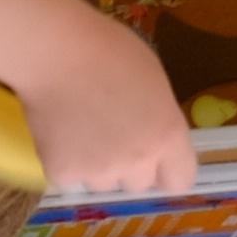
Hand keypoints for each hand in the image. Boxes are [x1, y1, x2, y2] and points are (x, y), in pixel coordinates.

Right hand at [12, 17, 199, 198]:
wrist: (56, 53)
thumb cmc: (110, 52)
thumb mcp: (155, 83)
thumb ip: (159, 120)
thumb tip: (151, 138)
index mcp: (167, 135)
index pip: (180, 180)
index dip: (167, 170)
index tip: (156, 161)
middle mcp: (137, 161)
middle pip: (139, 184)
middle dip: (129, 166)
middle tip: (112, 136)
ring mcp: (98, 172)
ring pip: (103, 182)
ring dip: (97, 166)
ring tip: (81, 131)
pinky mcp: (63, 174)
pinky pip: (70, 177)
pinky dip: (65, 161)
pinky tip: (60, 133)